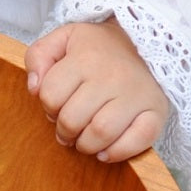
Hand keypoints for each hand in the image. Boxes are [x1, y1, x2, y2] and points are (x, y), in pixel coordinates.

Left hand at [25, 19, 169, 162]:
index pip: (50, 96)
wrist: (146, 42)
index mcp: (86, 57)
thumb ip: (38, 56)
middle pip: (72, 120)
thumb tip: (33, 88)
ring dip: (86, 145)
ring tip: (86, 138)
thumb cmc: (99, 48)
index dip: (48, 106)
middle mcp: (113, 75)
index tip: (58, 105)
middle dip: (64, 131)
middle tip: (70, 128)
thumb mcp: (64, 39)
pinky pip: (137, 141)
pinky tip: (106, 150)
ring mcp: (137, 94)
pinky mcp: (157, 111)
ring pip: (100, 133)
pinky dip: (117, 152)